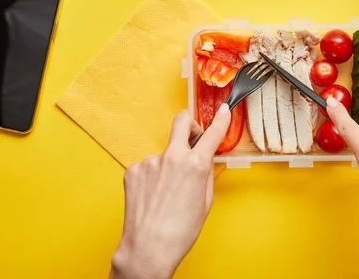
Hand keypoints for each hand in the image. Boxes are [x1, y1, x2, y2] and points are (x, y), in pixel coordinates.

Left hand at [110, 105, 230, 278]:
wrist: (149, 247)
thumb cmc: (181, 230)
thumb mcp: (206, 200)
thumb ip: (206, 174)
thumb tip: (205, 160)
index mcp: (196, 165)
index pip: (212, 134)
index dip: (221, 120)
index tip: (224, 111)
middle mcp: (172, 157)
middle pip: (181, 123)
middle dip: (189, 125)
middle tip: (191, 136)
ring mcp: (150, 162)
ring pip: (164, 153)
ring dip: (168, 164)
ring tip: (167, 192)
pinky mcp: (133, 170)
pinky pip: (147, 166)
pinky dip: (152, 176)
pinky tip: (153, 195)